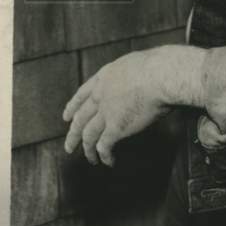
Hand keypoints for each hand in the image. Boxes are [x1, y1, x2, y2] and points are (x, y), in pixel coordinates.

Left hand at [63, 46, 205, 165]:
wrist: (159, 75)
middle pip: (81, 119)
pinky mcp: (116, 128)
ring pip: (89, 136)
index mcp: (104, 78)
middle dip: (73, 134)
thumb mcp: (134, 64)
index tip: (66, 117)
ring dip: (87, 149)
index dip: (73, 107)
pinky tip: (108, 162)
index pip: (82, 94)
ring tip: (89, 159)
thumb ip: (127, 76)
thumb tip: (133, 83)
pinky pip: (104, 146)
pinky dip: (104, 156)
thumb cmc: (156, 66)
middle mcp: (100, 96)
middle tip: (69, 146)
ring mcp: (106, 113)